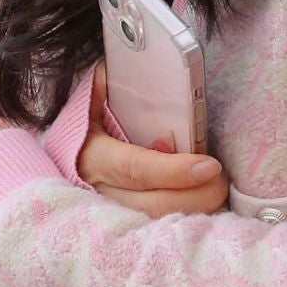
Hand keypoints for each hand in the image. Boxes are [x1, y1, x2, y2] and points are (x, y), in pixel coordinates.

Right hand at [77, 63, 226, 216]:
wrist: (66, 157)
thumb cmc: (85, 123)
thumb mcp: (91, 99)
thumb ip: (110, 83)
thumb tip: (139, 58)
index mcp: (92, 155)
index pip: (136, 169)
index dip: (174, 171)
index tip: (209, 164)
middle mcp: (102, 191)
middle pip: (157, 205)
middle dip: (197, 194)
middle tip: (220, 177)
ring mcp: (113, 214)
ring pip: (163, 223)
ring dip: (196, 209)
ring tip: (213, 187)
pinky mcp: (127, 226)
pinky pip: (163, 228)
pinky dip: (187, 217)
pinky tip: (200, 201)